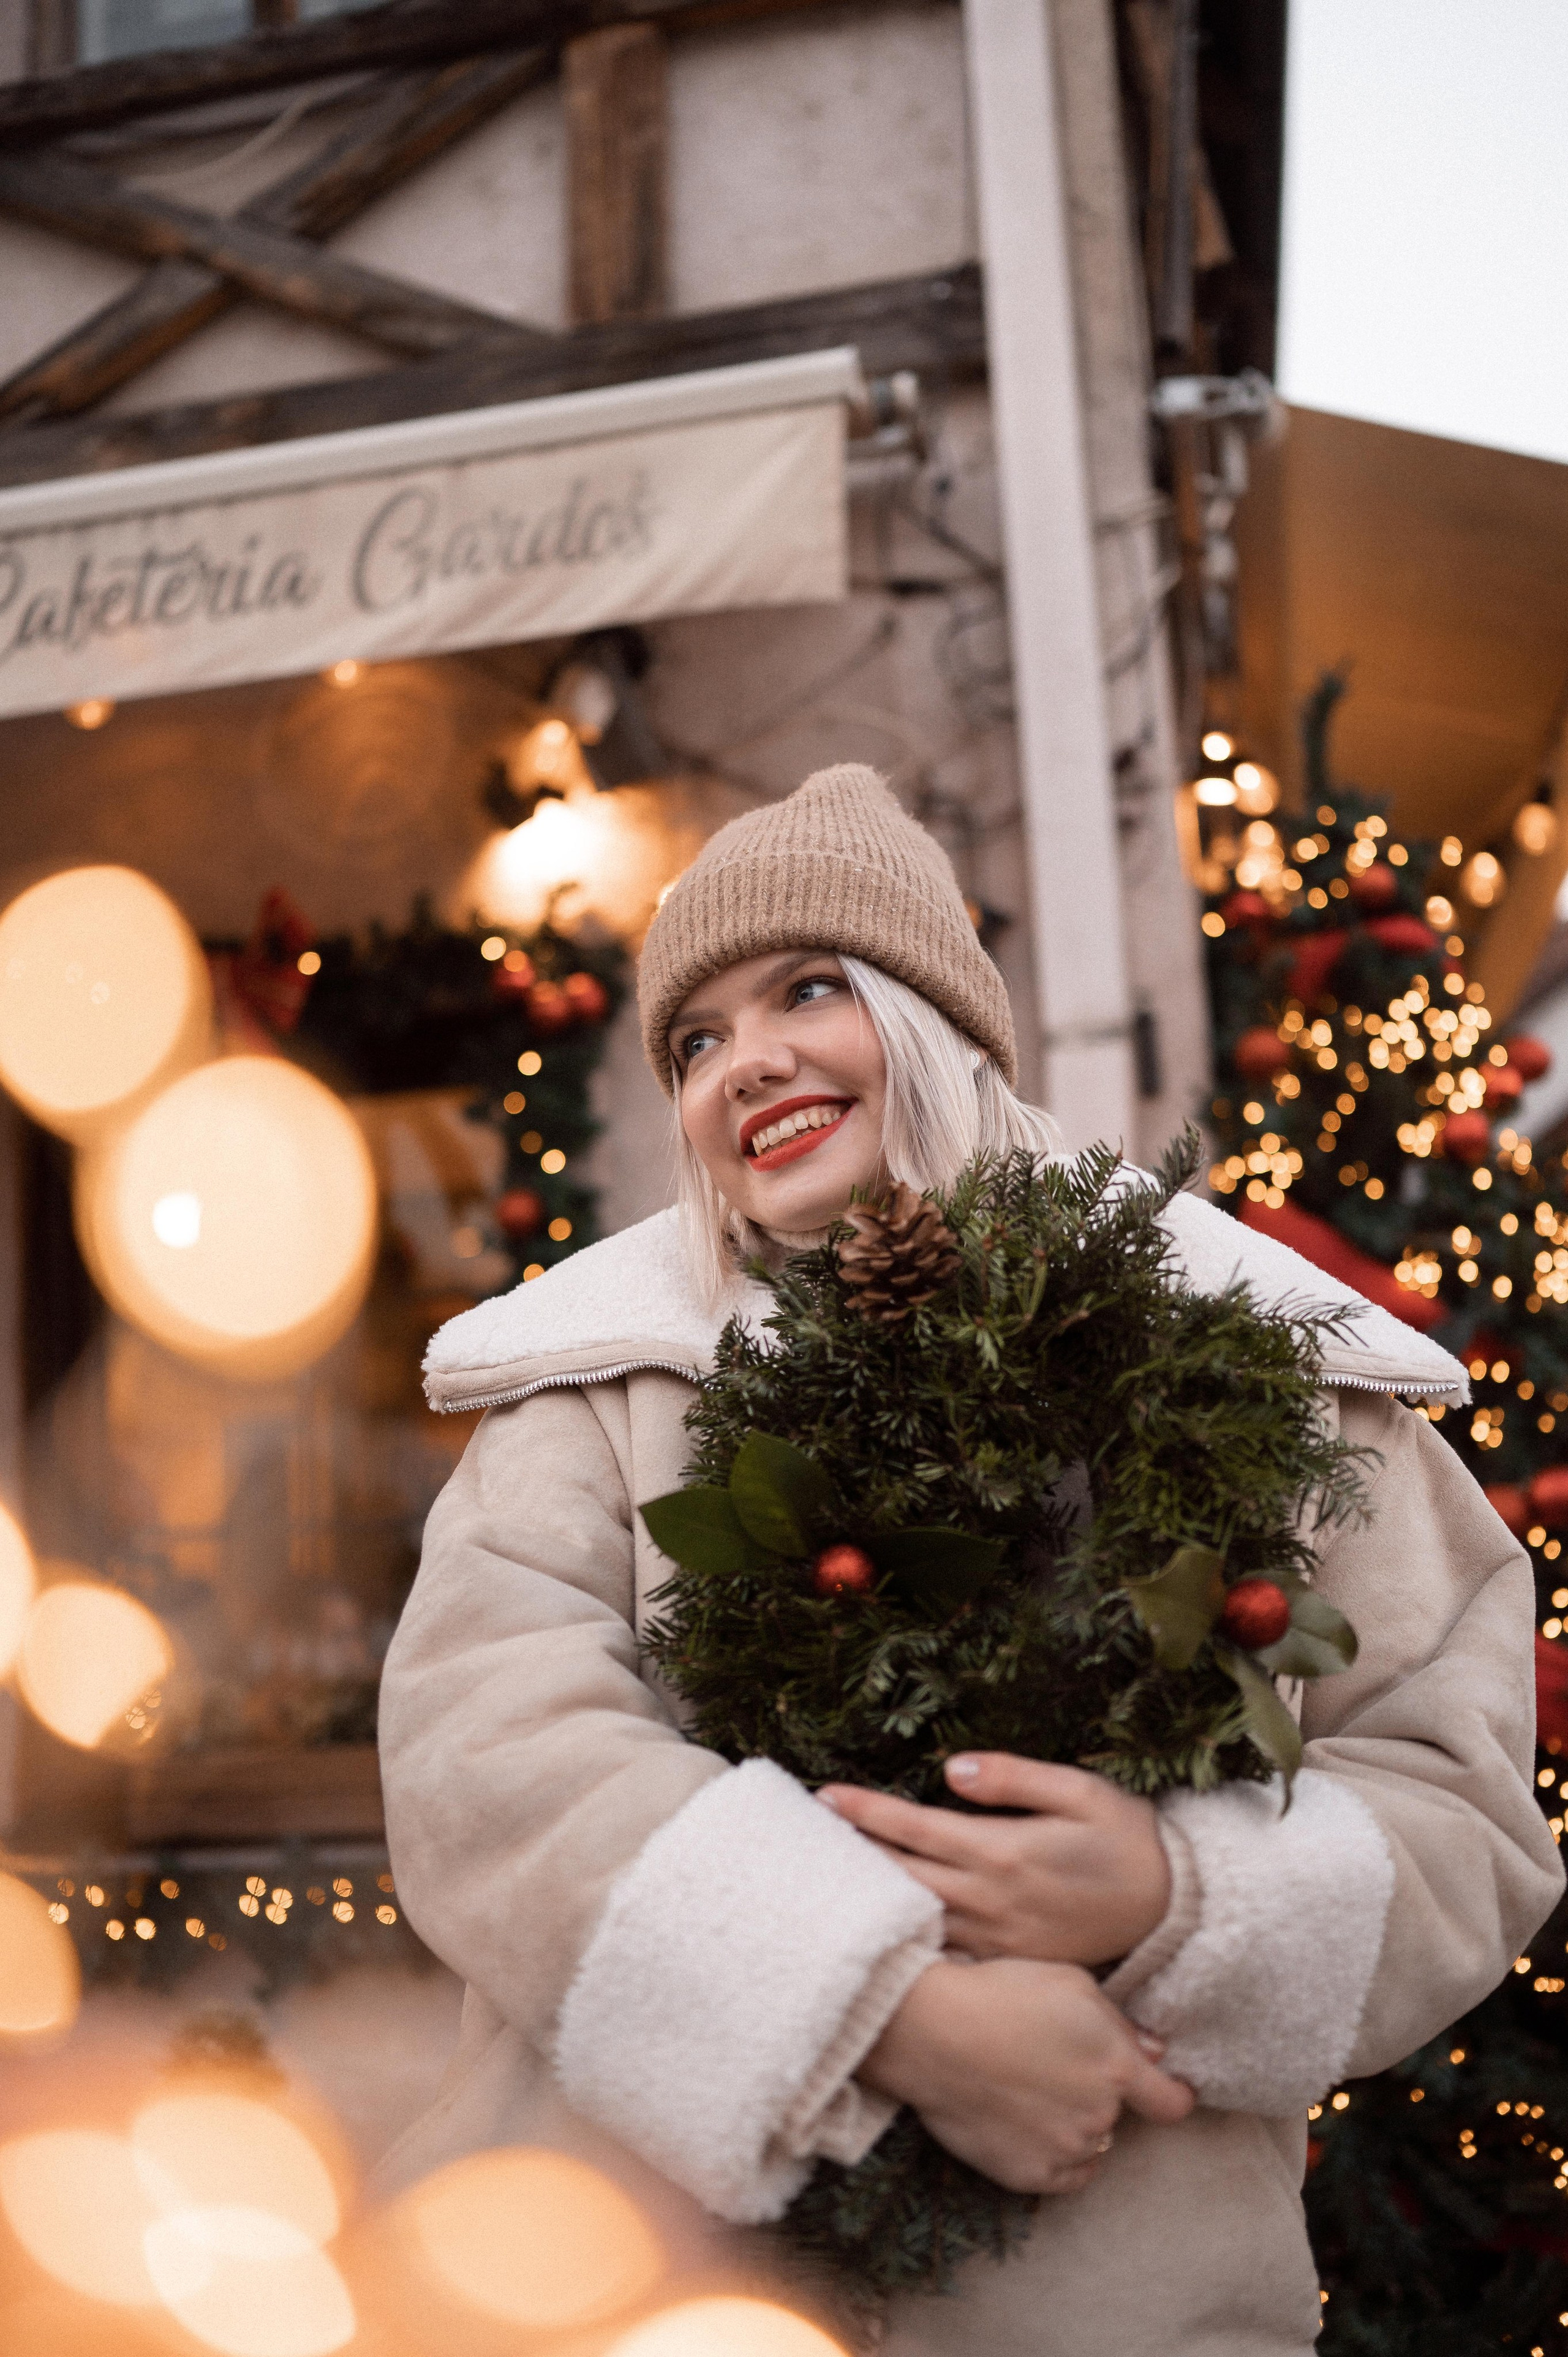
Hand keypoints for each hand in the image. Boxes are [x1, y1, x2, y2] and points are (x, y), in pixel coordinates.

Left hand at [820, 1753, 1170, 1966]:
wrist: (1170, 1910)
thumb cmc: (1124, 1838)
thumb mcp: (1080, 1790)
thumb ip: (1013, 1778)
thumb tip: (950, 1768)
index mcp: (1001, 1851)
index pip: (915, 1828)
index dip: (865, 1812)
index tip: (822, 1798)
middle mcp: (990, 1900)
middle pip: (900, 1876)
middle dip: (851, 1854)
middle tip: (801, 1837)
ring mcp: (995, 1938)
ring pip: (914, 1917)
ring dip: (870, 1894)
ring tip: (825, 1874)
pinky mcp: (1006, 1961)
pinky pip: (943, 1950)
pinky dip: (905, 1934)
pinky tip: (878, 1922)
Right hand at [857, 1956, 1192, 2194]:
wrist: (931, 2032)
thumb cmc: (999, 1994)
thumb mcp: (1070, 1982)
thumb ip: (1118, 2022)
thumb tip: (1152, 2053)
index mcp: (1115, 2067)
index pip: (1171, 2102)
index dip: (1175, 2096)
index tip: (1172, 2091)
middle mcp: (1099, 2115)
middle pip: (1117, 2114)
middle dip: (1097, 2092)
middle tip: (1054, 2064)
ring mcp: (1065, 2150)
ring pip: (1089, 2144)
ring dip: (1073, 2123)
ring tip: (1028, 2088)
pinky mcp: (1029, 2175)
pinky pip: (1063, 2175)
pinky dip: (1054, 2156)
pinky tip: (1026, 2123)